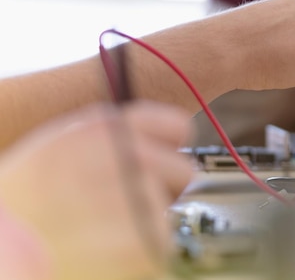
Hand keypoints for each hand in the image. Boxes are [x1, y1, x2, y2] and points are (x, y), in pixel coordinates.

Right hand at [0, 101, 192, 279]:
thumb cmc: (21, 201)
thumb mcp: (60, 145)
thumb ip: (112, 139)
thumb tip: (156, 144)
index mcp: (108, 127)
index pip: (178, 127)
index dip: (169, 149)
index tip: (159, 164)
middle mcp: (130, 154)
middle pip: (183, 172)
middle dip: (163, 190)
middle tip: (125, 207)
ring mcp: (140, 196)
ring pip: (168, 212)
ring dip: (146, 224)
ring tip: (100, 234)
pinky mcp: (144, 242)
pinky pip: (161, 247)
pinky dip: (139, 256)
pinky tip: (103, 255)